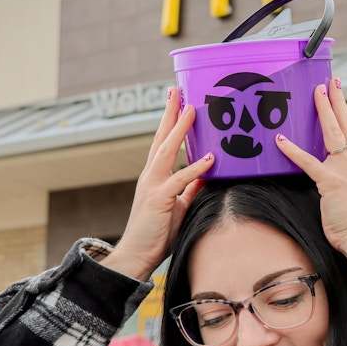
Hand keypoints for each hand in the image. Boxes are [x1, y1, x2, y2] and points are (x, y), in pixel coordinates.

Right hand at [101, 88, 214, 280]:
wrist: (136, 255)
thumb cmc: (157, 232)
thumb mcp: (179, 206)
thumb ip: (190, 189)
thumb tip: (207, 174)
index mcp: (155, 176)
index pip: (163, 142)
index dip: (171, 121)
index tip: (178, 100)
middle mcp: (151, 175)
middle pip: (161, 137)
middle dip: (170, 113)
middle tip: (176, 90)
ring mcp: (152, 185)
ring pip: (167, 150)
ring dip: (180, 129)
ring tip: (192, 110)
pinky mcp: (158, 200)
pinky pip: (179, 180)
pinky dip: (195, 168)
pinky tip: (209, 158)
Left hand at [275, 78, 346, 270]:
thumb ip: (340, 182)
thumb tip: (328, 177)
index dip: (344, 111)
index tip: (339, 93)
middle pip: (345, 124)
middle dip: (338, 100)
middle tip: (331, 81)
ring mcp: (343, 171)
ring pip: (334, 134)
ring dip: (324, 111)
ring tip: (317, 92)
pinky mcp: (331, 182)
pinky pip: (310, 162)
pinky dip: (294, 150)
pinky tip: (281, 140)